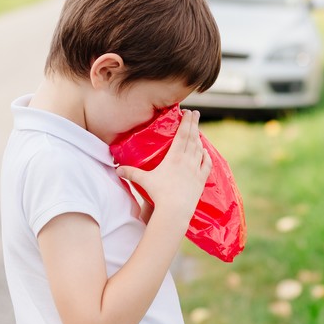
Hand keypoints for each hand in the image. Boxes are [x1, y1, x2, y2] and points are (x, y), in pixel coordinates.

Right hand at [116, 109, 210, 228]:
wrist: (175, 211)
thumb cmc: (159, 194)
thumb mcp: (143, 181)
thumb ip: (131, 173)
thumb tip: (116, 170)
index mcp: (175, 156)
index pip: (182, 134)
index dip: (186, 122)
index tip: (188, 112)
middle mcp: (188, 160)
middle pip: (193, 138)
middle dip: (194, 124)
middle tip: (195, 114)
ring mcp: (196, 169)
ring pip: (199, 149)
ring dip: (199, 138)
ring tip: (197, 132)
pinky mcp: (201, 180)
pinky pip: (206, 164)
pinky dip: (206, 156)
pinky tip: (205, 152)